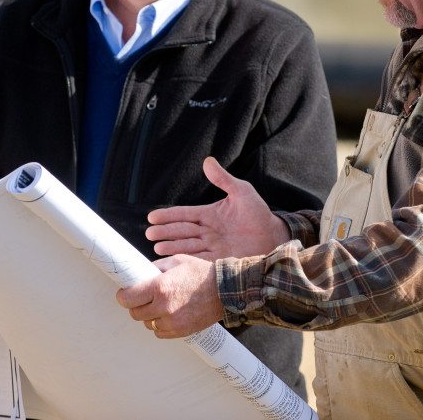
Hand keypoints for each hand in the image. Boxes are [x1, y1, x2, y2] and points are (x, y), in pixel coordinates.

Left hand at [116, 255, 223, 337]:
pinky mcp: (180, 331)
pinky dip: (160, 325)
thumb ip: (155, 268)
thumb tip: (140, 273)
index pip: (127, 299)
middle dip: (136, 305)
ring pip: (147, 324)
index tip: (125, 293)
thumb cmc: (201, 273)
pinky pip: (159, 332)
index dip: (123, 296)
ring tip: (160, 305)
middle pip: (135, 313)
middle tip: (143, 298)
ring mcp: (172, 321)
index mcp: (160, 287)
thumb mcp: (176, 261)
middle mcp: (163, 306)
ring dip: (149, 315)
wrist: (224, 291)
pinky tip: (168, 314)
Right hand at [145, 157, 290, 259]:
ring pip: (187, 246)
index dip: (168, 215)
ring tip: (156, 247)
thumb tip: (207, 161)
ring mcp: (212, 247)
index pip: (185, 214)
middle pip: (182, 231)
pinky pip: (199, 260)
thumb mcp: (242, 191)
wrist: (273, 236)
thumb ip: (223, 179)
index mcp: (210, 214)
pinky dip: (185, 260)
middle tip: (149, 233)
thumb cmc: (258, 213)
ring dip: (172, 246)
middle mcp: (208, 231)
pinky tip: (173, 261)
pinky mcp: (219, 260)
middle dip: (165, 232)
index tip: (152, 216)